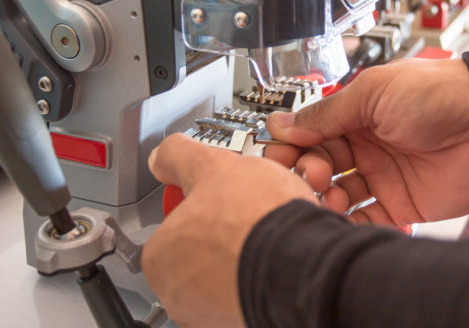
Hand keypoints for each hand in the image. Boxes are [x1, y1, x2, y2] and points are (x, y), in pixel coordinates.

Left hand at [142, 133, 316, 327]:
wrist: (307, 262)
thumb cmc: (258, 222)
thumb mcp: (214, 166)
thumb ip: (180, 157)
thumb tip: (164, 156)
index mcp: (161, 260)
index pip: (175, 226)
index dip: (204, 205)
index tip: (222, 198)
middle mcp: (181, 298)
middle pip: (205, 251)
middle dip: (229, 231)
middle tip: (252, 213)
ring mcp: (215, 317)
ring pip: (233, 271)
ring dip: (251, 251)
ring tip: (271, 233)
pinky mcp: (249, 321)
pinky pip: (256, 291)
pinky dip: (268, 273)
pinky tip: (282, 254)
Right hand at [266, 58, 468, 225]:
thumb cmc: (440, 95)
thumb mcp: (373, 93)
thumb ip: (326, 113)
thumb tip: (283, 123)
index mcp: (357, 114)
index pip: (310, 134)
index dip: (292, 146)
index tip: (276, 155)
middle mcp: (366, 145)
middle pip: (319, 165)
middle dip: (308, 171)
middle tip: (313, 172)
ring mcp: (383, 176)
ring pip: (338, 194)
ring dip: (326, 198)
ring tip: (332, 195)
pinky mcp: (402, 204)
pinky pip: (366, 219)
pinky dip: (349, 223)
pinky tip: (341, 218)